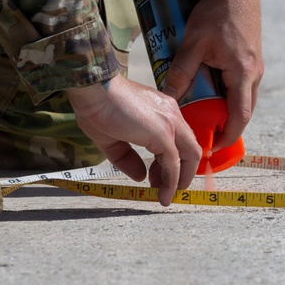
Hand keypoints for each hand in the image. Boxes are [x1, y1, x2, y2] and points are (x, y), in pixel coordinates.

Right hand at [65, 76, 201, 205]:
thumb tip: (140, 176)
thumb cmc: (97, 107)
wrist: (94, 90)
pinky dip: (171, 182)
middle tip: (163, 187)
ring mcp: (170, 123)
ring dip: (181, 179)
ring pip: (189, 156)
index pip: (178, 139)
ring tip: (166, 194)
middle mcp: (172, 114)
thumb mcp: (112, 139)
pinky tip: (163, 194)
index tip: (157, 174)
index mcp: (162, 111)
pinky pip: (174, 164)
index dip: (172, 160)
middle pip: (190, 148)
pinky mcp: (164, 134)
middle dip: (181, 172)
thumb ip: (127, 158)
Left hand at [162, 0, 263, 149]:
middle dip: (225, 128)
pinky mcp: (251, 59)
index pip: (239, 117)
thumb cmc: (216, 12)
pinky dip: (229, 97)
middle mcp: (254, 74)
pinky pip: (242, 87)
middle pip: (243, 112)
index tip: (211, 149)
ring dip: (227, 112)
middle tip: (204, 137)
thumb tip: (169, 98)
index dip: (227, 137)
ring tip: (204, 118)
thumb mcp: (194, 43)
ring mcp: (256, 67)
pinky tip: (210, 94)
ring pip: (244, 100)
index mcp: (242, 73)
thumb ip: (181, 71)